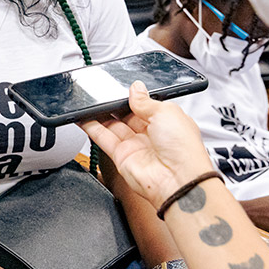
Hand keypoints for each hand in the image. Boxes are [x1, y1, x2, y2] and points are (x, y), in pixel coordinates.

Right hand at [79, 81, 215, 208]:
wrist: (178, 181)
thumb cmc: (183, 149)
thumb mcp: (166, 111)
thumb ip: (145, 100)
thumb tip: (135, 88)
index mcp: (166, 122)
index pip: (144, 105)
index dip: (132, 97)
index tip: (121, 88)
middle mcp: (150, 135)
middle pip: (125, 115)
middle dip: (114, 104)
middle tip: (103, 92)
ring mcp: (135, 146)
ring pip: (112, 125)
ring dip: (100, 113)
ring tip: (89, 101)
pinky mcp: (121, 156)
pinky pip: (102, 138)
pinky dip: (91, 127)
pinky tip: (84, 116)